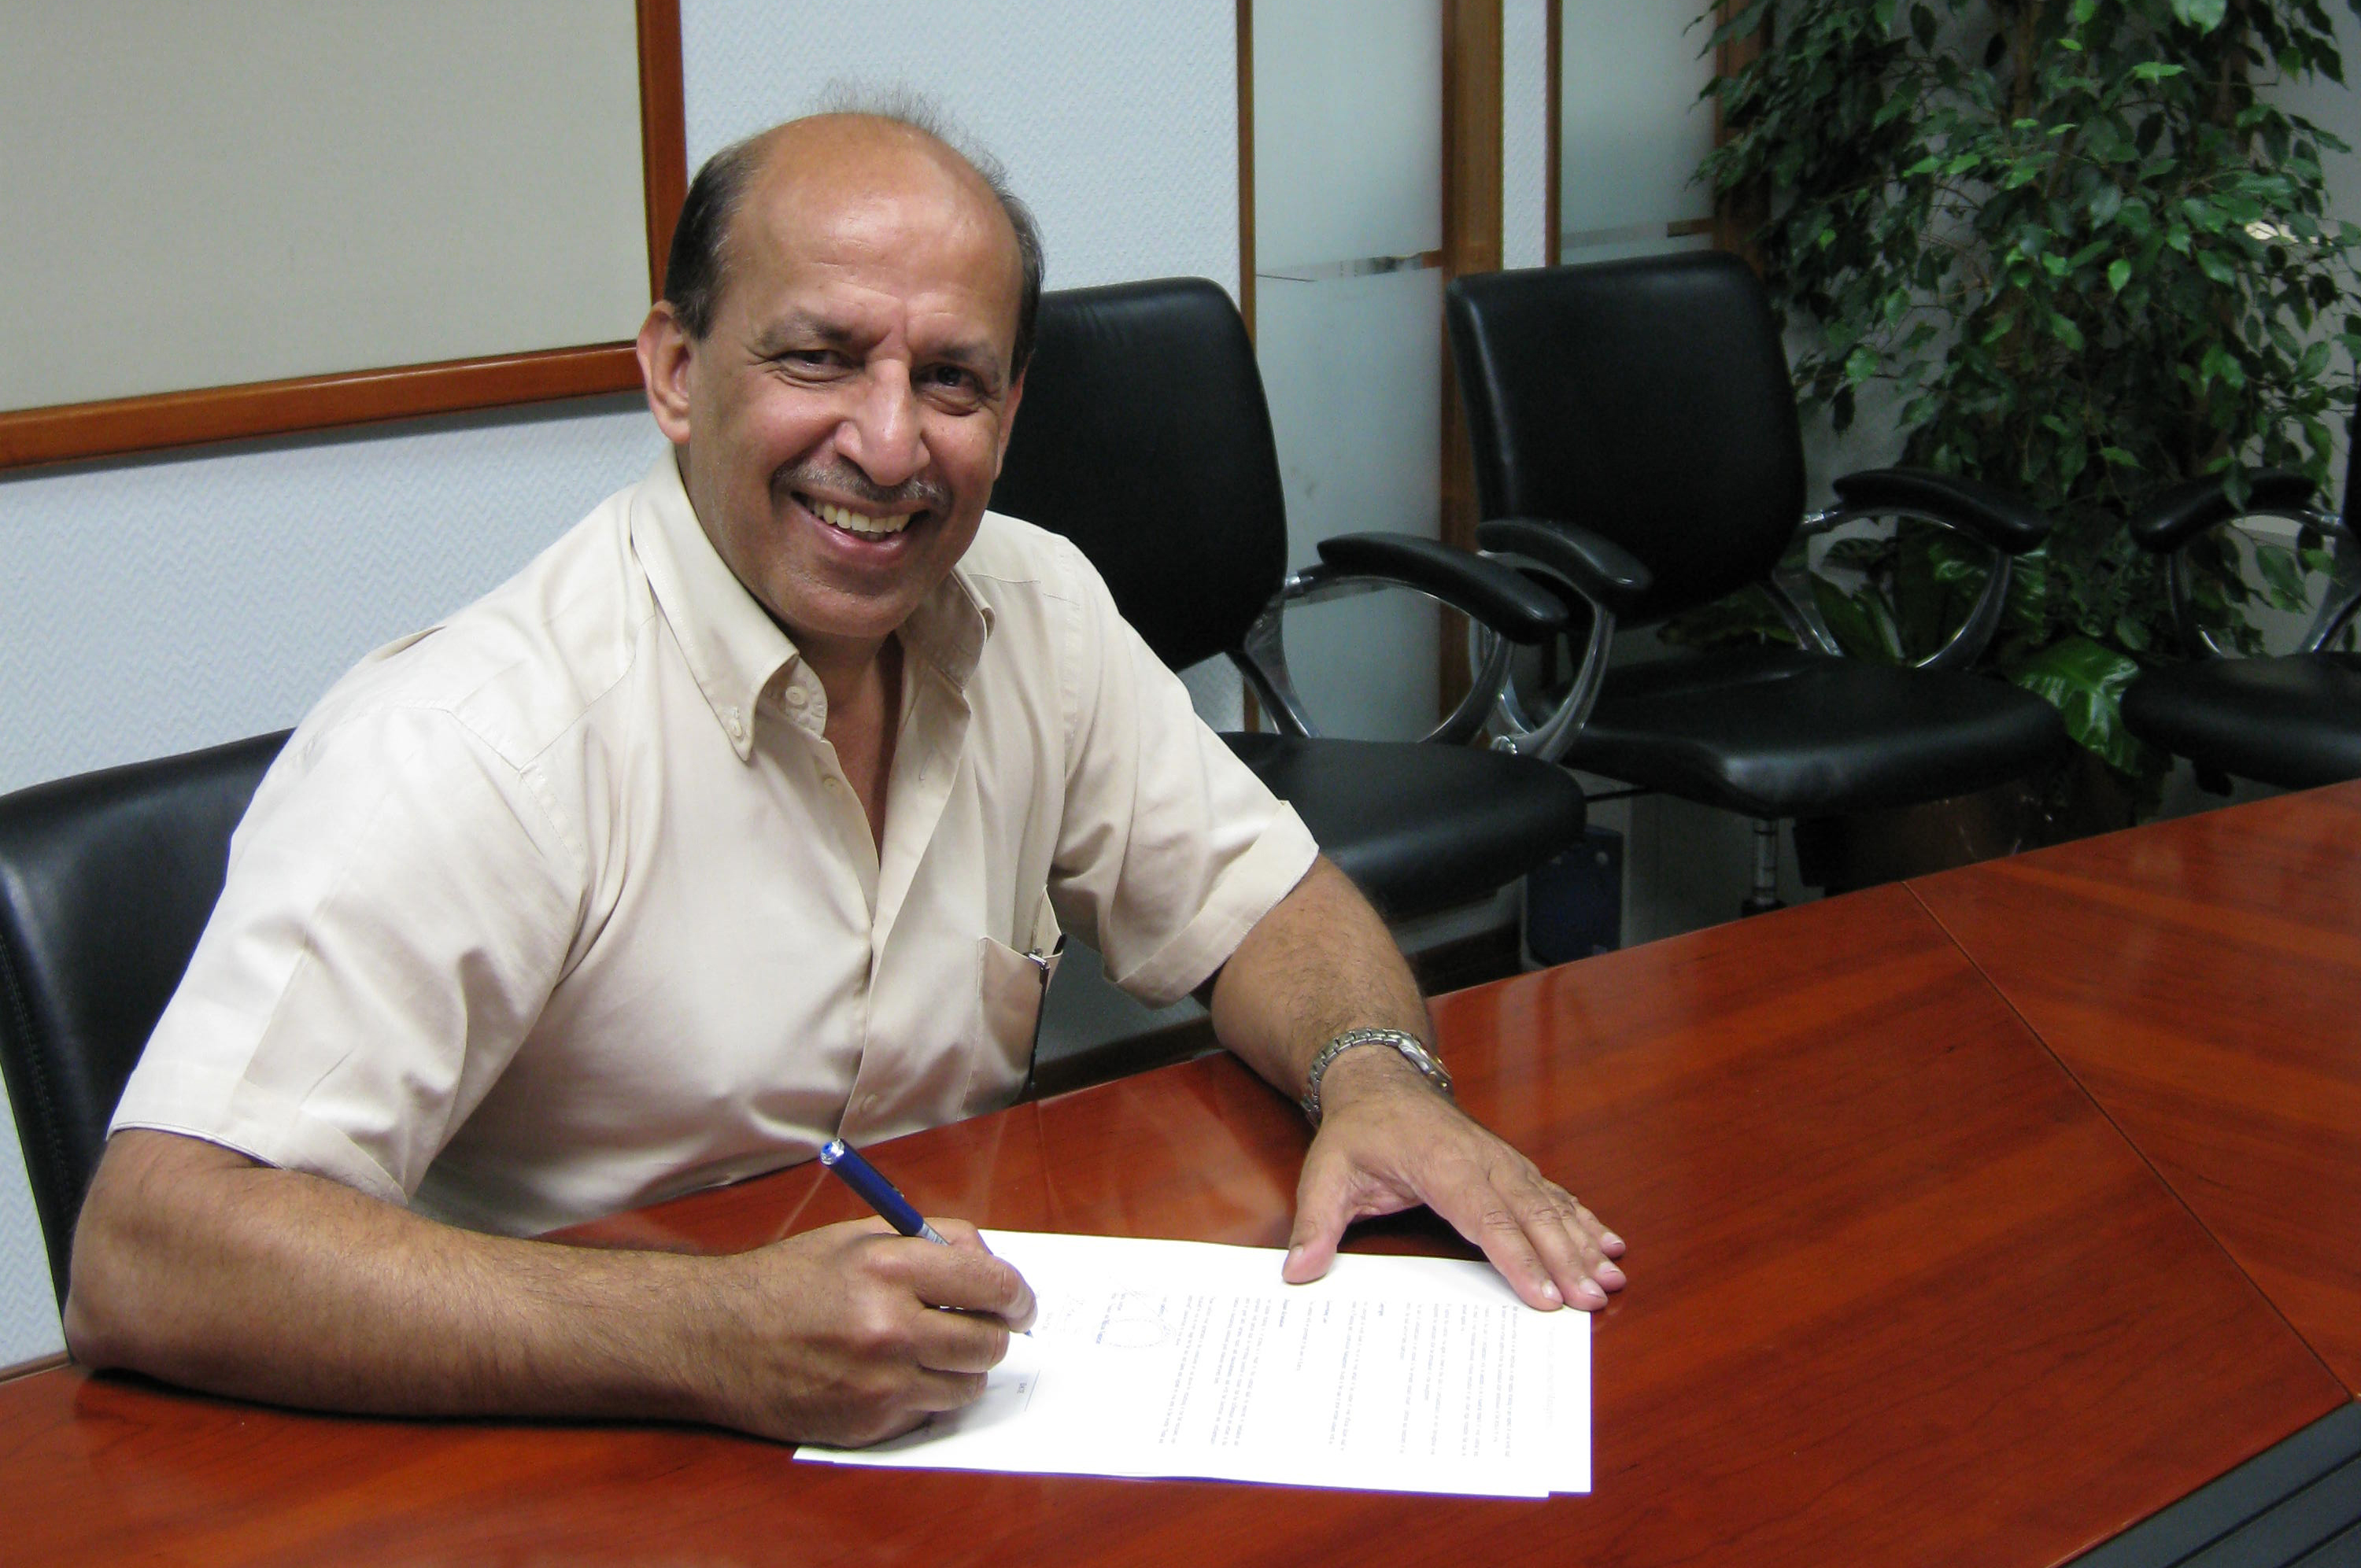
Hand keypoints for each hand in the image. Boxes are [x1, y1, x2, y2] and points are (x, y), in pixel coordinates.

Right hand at [696, 1217, 1036, 1446]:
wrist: (715, 1339)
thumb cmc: (785, 1282)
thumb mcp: (855, 1238)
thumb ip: (929, 1243)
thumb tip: (988, 1264)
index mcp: (889, 1267)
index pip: (991, 1284)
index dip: (1017, 1295)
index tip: (1019, 1302)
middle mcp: (889, 1326)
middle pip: (989, 1342)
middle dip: (994, 1333)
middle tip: (979, 1327)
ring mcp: (879, 1382)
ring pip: (967, 1385)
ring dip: (961, 1368)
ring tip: (930, 1350)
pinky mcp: (867, 1423)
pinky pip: (928, 1412)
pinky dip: (923, 1394)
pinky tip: (892, 1374)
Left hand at [1282, 1051, 1625, 1310]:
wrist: (1382, 1080)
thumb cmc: (1357, 1131)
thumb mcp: (1324, 1173)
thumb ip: (1315, 1224)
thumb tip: (1298, 1272)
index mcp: (1440, 1163)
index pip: (1484, 1216)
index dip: (1516, 1258)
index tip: (1543, 1296)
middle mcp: (1482, 1160)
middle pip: (1530, 1214)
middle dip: (1565, 1258)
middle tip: (1591, 1300)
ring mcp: (1502, 1161)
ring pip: (1550, 1205)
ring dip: (1583, 1242)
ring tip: (1613, 1277)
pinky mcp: (1512, 1167)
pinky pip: (1554, 1194)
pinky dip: (1584, 1219)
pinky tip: (1611, 1242)